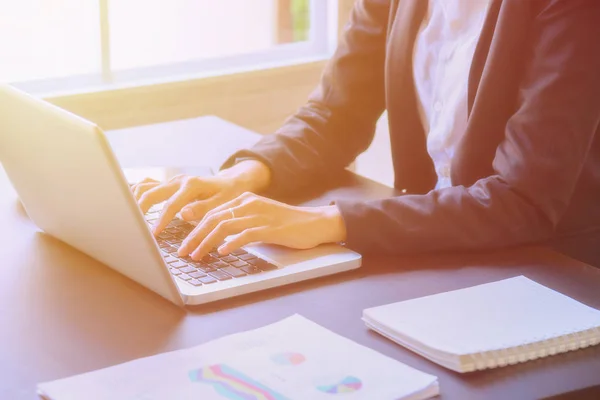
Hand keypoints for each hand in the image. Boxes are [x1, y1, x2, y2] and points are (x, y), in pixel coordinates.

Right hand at [130, 160, 270, 234]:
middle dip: (139, 209)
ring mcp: (172, 180)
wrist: (231, 183)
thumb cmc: (229, 195)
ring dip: (135, 200)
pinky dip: (137, 194)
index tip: (152, 234)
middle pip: (151, 192)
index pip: (171, 204)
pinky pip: (148, 186)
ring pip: (145, 186)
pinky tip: (131, 206)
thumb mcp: (223, 203)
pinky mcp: (169, 183)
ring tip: (128, 218)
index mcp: (192, 185)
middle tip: (133, 227)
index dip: (161, 220)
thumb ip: (203, 208)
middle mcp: (179, 180)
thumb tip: (184, 214)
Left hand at [177, 192, 346, 259]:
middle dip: (194, 236)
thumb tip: (217, 238)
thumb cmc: (286, 225)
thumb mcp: (259, 219)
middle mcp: (248, 204)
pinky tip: (221, 252)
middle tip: (183, 252)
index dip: (194, 229)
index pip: (212, 213)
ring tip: (196, 255)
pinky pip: (245, 234)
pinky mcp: (269, 227)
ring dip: (206, 242)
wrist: (314, 223)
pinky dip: (230, 243)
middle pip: (213, 218)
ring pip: (224, 226)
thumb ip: (239, 223)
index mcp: (244, 200)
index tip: (184, 244)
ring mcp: (259, 215)